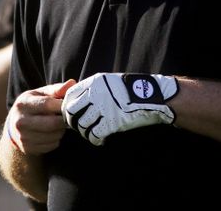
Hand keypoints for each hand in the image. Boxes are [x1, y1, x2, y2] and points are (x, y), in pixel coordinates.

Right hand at [8, 80, 74, 154]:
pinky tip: (52, 133)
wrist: (13, 127)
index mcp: (23, 104)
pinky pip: (52, 145)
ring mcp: (23, 137)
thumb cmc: (33, 106)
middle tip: (67, 116)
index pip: (47, 104)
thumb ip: (57, 89)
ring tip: (58, 124)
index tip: (70, 105)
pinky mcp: (28, 148)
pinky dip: (57, 139)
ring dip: (61, 130)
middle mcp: (20, 121)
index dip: (62, 105)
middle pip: (52, 123)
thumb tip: (72, 83)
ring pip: (54, 135)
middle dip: (64, 120)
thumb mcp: (41, 94)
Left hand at [61, 73, 178, 145]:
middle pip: (71, 111)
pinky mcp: (111, 122)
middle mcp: (95, 94)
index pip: (69, 95)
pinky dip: (95, 139)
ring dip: (84, 132)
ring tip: (91, 133)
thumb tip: (79, 102)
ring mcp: (103, 108)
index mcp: (94, 82)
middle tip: (79, 126)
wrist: (152, 96)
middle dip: (73, 121)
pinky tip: (100, 140)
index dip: (68, 106)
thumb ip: (93, 89)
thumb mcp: (109, 82)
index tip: (73, 114)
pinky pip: (94, 134)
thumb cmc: (131, 89)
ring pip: (81, 124)